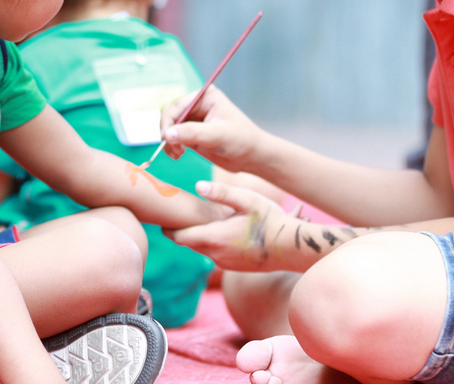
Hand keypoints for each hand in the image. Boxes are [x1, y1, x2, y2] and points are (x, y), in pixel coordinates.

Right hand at [159, 86, 264, 171]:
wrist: (251, 156)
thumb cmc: (242, 140)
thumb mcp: (218, 135)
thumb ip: (192, 133)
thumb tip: (167, 134)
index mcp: (205, 96)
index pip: (177, 105)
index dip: (168, 121)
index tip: (166, 138)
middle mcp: (197, 104)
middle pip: (169, 114)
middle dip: (167, 132)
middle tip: (174, 148)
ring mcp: (193, 119)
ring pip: (169, 127)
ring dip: (168, 141)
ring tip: (178, 154)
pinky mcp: (191, 133)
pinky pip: (173, 137)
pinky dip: (171, 146)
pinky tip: (178, 155)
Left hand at [166, 180, 301, 271]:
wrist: (291, 248)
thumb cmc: (271, 220)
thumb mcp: (248, 200)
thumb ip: (222, 193)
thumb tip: (198, 186)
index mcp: (214, 237)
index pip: (179, 237)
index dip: (168, 228)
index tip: (162, 219)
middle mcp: (215, 254)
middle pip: (188, 244)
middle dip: (180, 232)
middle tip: (175, 217)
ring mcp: (224, 263)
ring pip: (201, 250)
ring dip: (197, 238)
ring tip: (198, 222)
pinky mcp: (233, 268)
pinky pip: (214, 256)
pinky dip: (211, 245)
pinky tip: (219, 232)